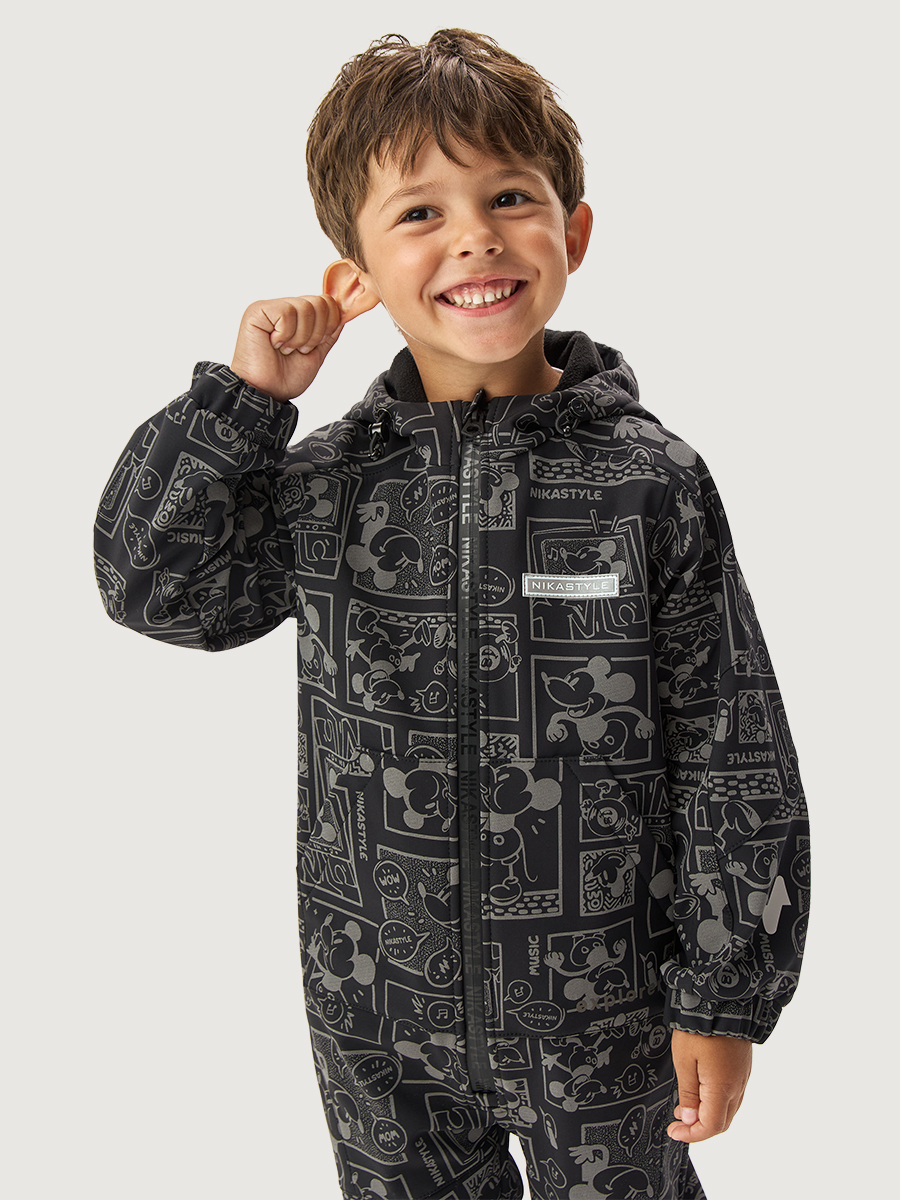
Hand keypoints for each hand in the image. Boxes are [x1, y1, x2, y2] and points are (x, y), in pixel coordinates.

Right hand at [230, 294, 346, 402]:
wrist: (267, 392)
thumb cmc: (285, 377)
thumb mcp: (317, 353)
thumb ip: (329, 333)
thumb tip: (343, 313)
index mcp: (299, 316)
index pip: (327, 301)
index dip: (330, 324)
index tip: (315, 345)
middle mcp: (285, 307)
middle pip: (319, 302)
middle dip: (316, 333)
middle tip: (299, 349)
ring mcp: (271, 308)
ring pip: (305, 307)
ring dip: (300, 337)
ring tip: (286, 349)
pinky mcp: (257, 311)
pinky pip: (286, 313)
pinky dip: (285, 335)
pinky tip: (274, 344)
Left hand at [667, 1029, 751, 1142]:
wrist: (722, 1002)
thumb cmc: (700, 1029)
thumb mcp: (684, 1061)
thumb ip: (688, 1093)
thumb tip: (689, 1119)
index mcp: (722, 1088)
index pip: (711, 1126)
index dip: (692, 1135)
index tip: (674, 1132)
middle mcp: (737, 1086)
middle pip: (722, 1122)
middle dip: (699, 1128)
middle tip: (678, 1123)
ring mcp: (742, 1077)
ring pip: (728, 1110)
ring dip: (708, 1115)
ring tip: (685, 1108)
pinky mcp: (743, 1068)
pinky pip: (733, 1095)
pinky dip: (717, 1102)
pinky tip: (702, 1093)